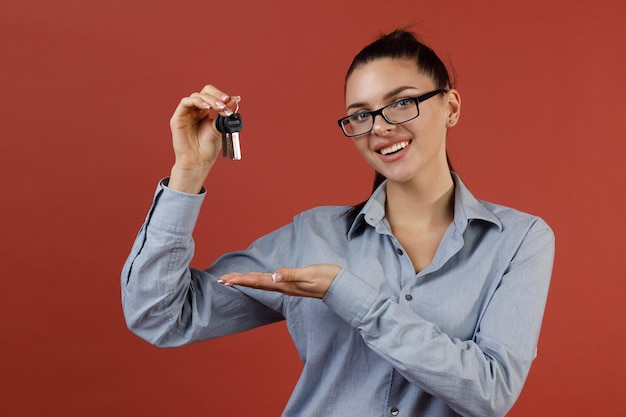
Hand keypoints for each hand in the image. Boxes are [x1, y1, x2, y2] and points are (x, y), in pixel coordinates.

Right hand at [168, 85, 240, 192]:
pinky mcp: (177, 117)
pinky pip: (185, 102)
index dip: (221, 95)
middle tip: (226, 103)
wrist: (199, 161)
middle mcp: (195, 110)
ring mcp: (186, 113)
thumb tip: (236, 98)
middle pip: (205, 92)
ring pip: (196, 96)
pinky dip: (197, 101)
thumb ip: (225, 112)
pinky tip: (207, 107)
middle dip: (217, 95)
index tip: (232, 100)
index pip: (212, 95)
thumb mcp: (220, 127)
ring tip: (220, 108)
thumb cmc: (209, 147)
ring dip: (210, 100)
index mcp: (205, 112)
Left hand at [218, 264, 341, 298]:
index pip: (257, 282)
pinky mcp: (292, 283)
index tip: (226, 280)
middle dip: (238, 281)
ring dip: (246, 281)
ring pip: (262, 284)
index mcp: (284, 284)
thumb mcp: (309, 275)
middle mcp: (283, 287)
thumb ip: (291, 275)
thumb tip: (273, 276)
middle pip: (256, 284)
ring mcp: (287, 286)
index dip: (241, 280)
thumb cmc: (326, 278)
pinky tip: (256, 279)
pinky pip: (270, 282)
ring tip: (233, 280)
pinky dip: (259, 280)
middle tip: (221, 280)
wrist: (341, 287)